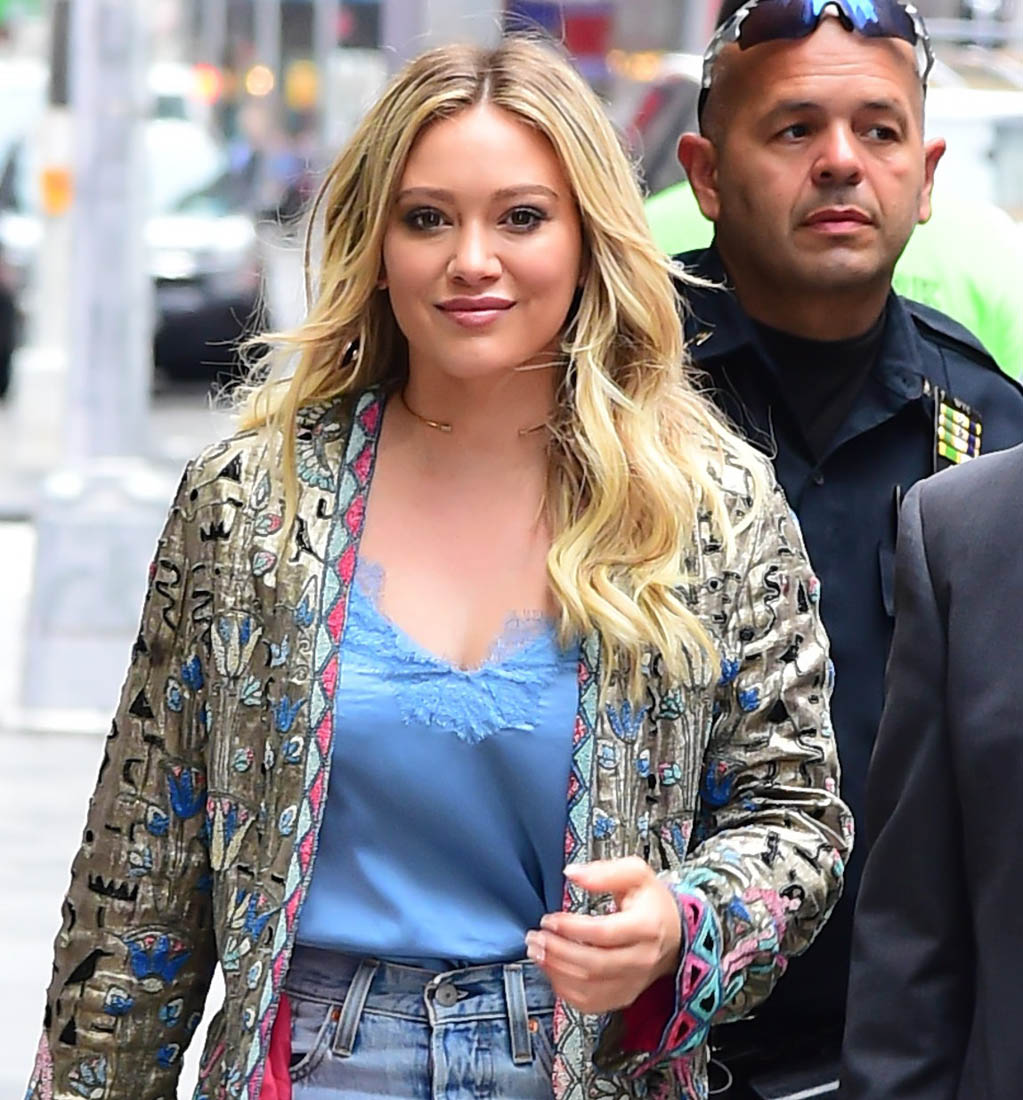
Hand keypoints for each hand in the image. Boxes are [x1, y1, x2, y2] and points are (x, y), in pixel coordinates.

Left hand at [525, 856, 681, 1013]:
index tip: (549, 919)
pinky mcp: (624, 997)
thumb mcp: (636, 873)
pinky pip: (590, 1003)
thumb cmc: (651, 902)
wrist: (674, 935)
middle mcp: (642, 959)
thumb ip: (605, 872)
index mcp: (647, 926)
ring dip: (556, 972)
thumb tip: (571, 873)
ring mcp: (633, 983)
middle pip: (593, 964)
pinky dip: (565, 991)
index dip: (571, 928)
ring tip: (536, 952)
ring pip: (589, 988)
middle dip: (557, 952)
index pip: (603, 933)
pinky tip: (552, 971)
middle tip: (535, 937)